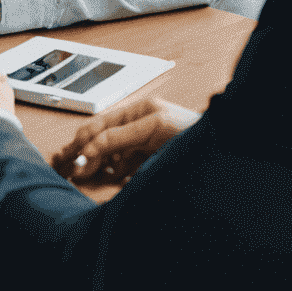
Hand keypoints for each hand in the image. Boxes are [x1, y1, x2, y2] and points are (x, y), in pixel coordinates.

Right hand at [51, 96, 200, 181]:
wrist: (227, 147)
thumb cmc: (196, 132)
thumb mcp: (154, 128)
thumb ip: (120, 136)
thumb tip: (91, 147)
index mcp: (138, 111)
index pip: (100, 125)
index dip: (84, 143)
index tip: (75, 162)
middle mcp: (140, 126)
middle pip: (102, 139)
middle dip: (82, 152)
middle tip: (64, 166)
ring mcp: (147, 144)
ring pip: (112, 155)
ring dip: (96, 164)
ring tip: (80, 175)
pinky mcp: (156, 161)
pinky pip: (128, 167)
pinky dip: (116, 173)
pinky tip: (107, 179)